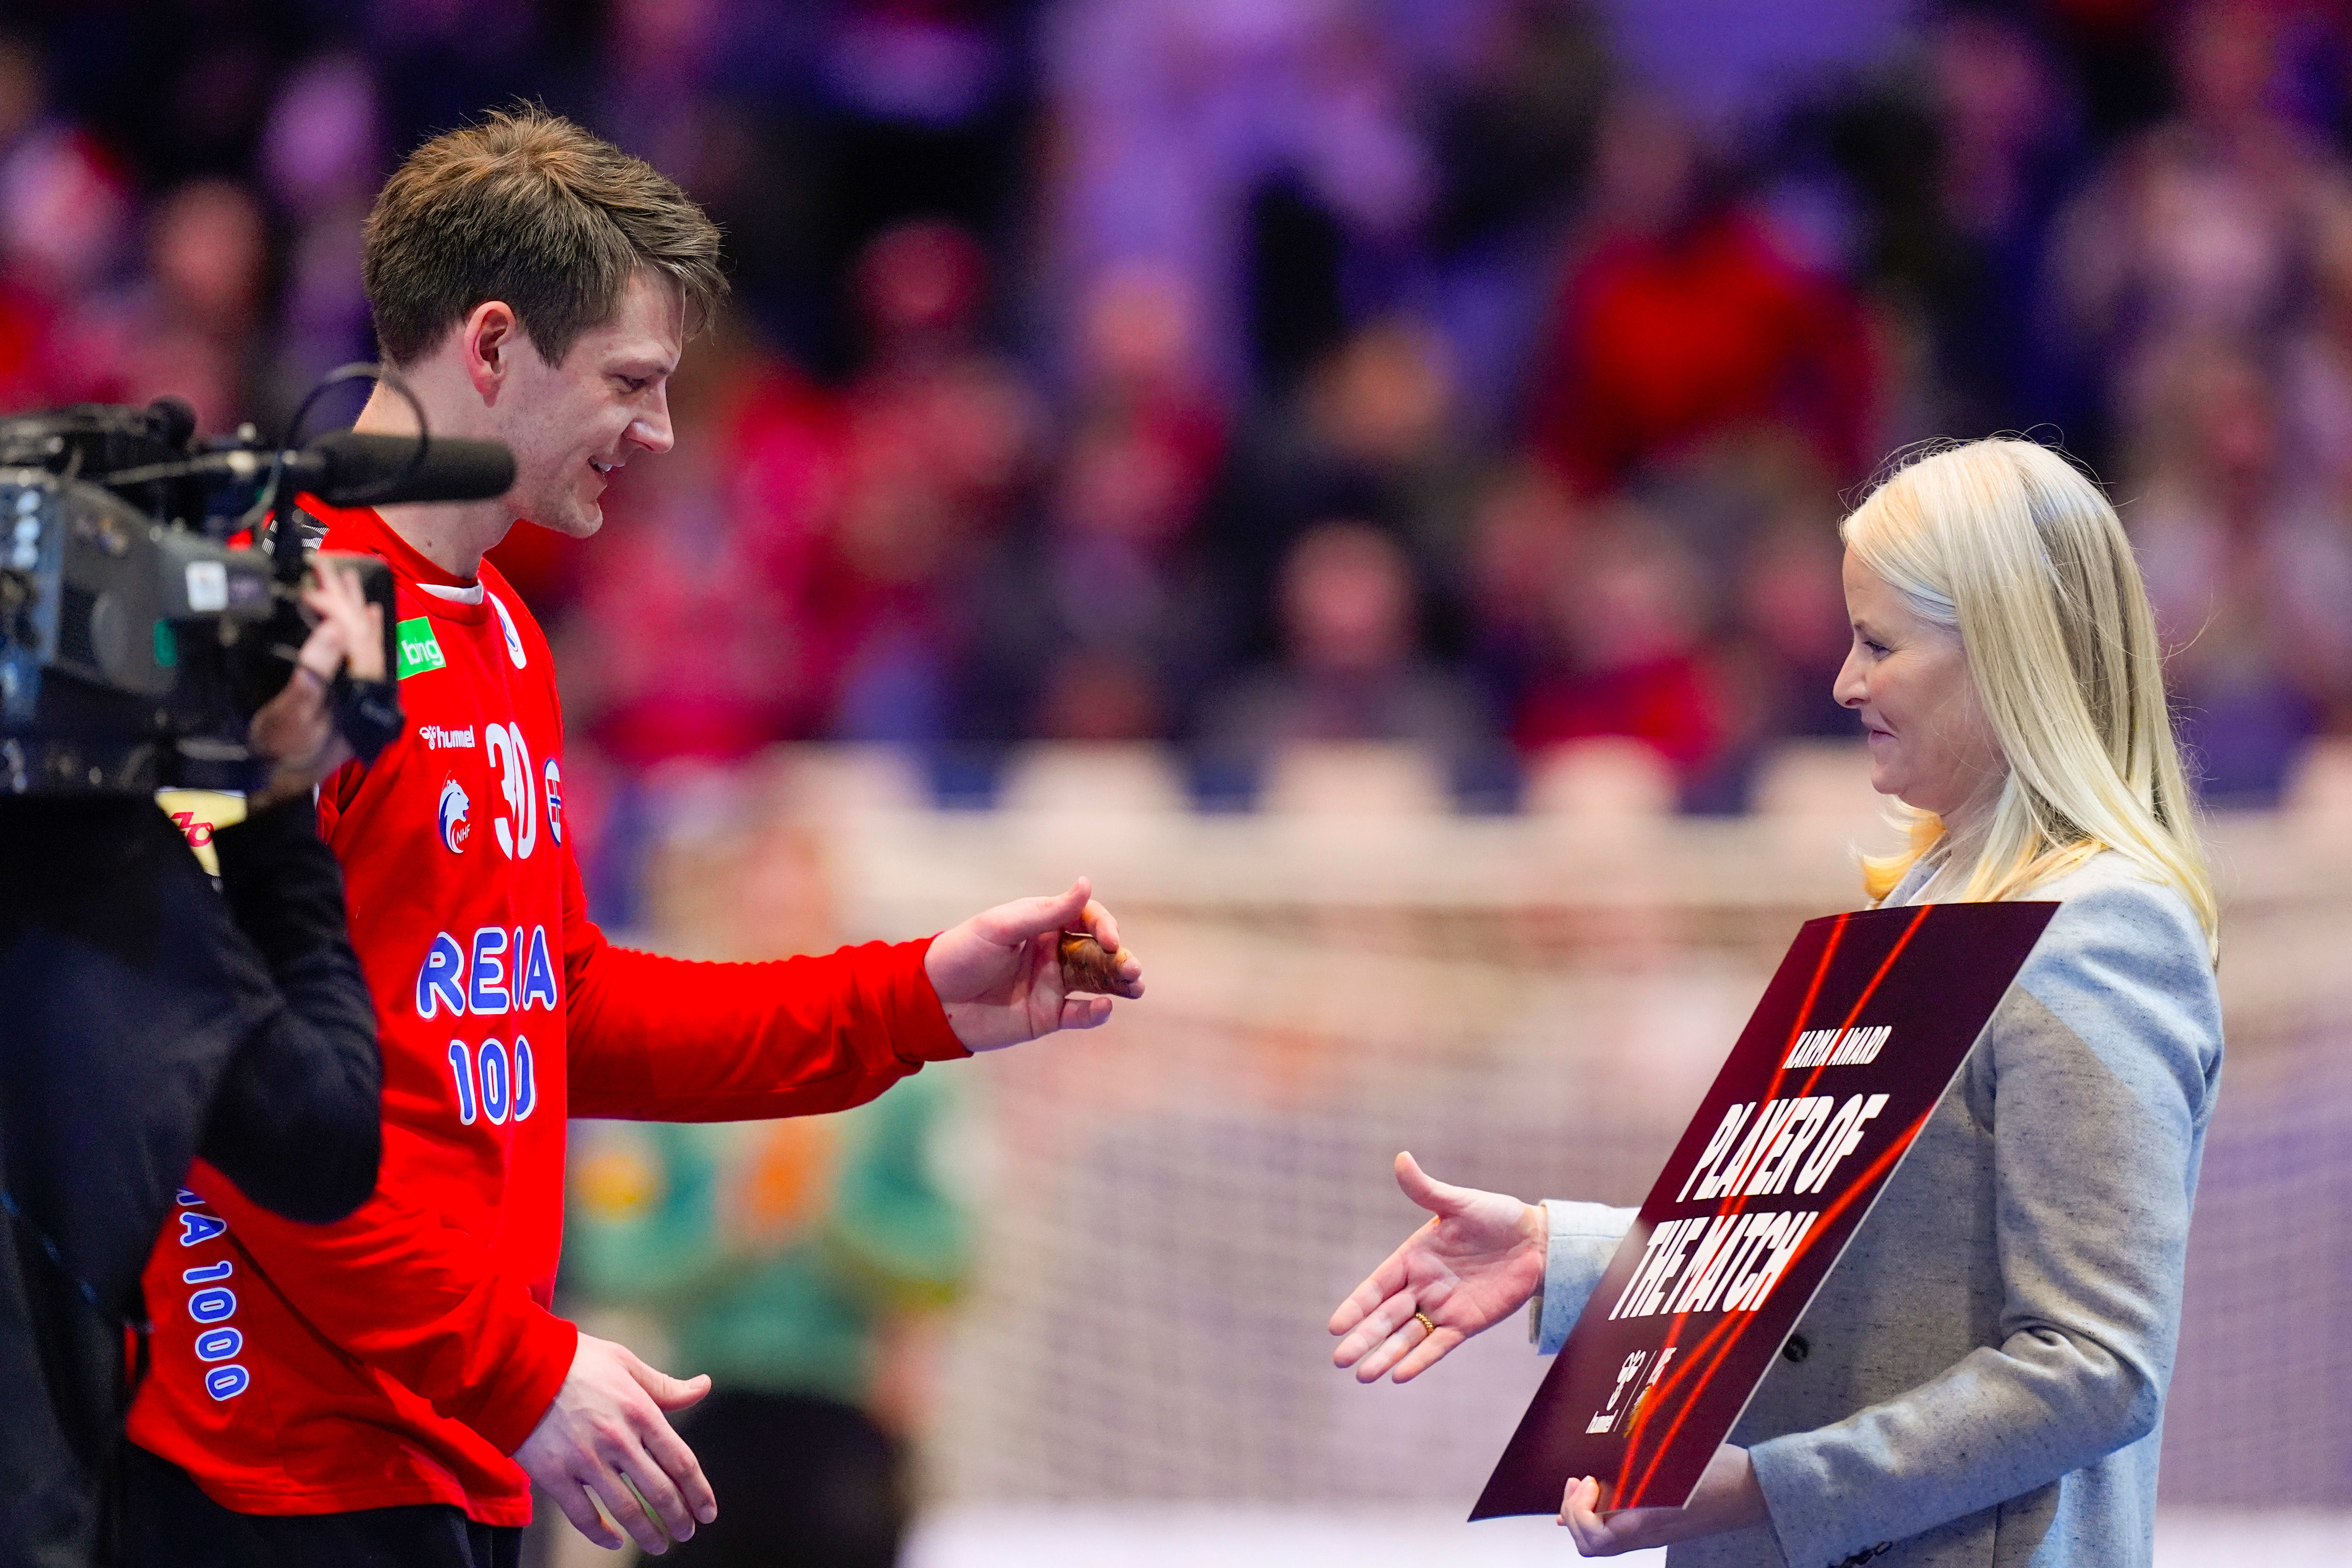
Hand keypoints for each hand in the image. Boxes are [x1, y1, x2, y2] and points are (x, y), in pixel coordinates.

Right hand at [246, 562, 383, 808]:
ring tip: (344, 577)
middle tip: (327, 565)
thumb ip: (316, 672)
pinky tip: (362, 612)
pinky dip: (360, 629)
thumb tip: (337, 628)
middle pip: (364, 634)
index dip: (337, 606)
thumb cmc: (282, 751)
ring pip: (364, 639)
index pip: (357, 637)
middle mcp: (368, 689)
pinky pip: (361, 652)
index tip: (315, 582)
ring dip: (353, 607)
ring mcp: (361, 690)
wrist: (278, 781)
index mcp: (360, 691)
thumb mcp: (295, 714)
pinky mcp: (349, 692)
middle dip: (346, 598)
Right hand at [512, 1333, 715, 1554]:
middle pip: (659, 1491)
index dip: (699, 1492)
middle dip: (678, 1517)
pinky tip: (615, 1540)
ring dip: (647, 1532)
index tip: (708, 1512)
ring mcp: (585, 1460)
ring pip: (626, 1509)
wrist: (515, 1364)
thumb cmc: (575, 1361)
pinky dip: (601, 1533)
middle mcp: (617, 1439)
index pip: (681, 1462)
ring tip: (659, 1545)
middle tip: (686, 1532)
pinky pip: (582, 1515)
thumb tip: (704, 1386)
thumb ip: (665, 1386)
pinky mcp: (554, 1475)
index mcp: (640, 1411)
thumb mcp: (625, 1363)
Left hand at [925, 877, 1143, 1051]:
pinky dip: (1096, 1013)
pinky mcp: (1047, 1016)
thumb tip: (1086, 883)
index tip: (1109, 940)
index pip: (1086, 919)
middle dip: (1120, 957)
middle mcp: (1052, 953)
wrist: (932, 1001)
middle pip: (1098, 952)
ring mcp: (1052, 985)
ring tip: (1135, 986)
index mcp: (1042, 925)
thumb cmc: (961, 954)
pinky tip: (1103, 1008)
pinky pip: (1079, 1014)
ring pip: (1097, 982)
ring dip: (1119, 983)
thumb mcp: (1001, 927)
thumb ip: (1047, 911)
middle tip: (1132, 968)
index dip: (1103, 926)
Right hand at [1328, 1152, 1547, 1382]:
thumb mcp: (1459, 1202)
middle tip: (1339, 1359)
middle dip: (1363, 1338)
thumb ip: (1427, 1189)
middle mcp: (1422, 1286)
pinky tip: (1400, 1375)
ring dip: (1386, 1355)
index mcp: (1413, 1258)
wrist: (1535, 1240)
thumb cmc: (1495, 1216)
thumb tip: (1401, 1158)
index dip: (1356, 1305)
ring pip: (1407, 1336)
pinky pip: (1439, 1345)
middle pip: (1386, 1317)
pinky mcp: (1466, 1324)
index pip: (1376, 1286)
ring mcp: (1443, 1307)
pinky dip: (1420, 1360)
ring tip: (1364, 1374)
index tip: (1335, 1325)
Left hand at [1559, 1445, 1766, 1554]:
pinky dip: (1596, 1519)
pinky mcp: (1658, 1528)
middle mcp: (1648, 1534)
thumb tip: (1603, 1460)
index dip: (1580, 1509)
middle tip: (1576, 1483)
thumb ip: (1637, 1460)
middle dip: (1573, 1513)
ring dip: (1582, 1517)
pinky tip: (1593, 1499)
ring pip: (1602, 1543)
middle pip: (1592, 1545)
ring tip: (1581, 1487)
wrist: (1754, 1491)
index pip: (1595, 1535)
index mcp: (1649, 1520)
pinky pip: (1616, 1534)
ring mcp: (1653, 1535)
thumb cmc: (1723, 1473)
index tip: (1587, 1480)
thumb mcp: (1676, 1456)